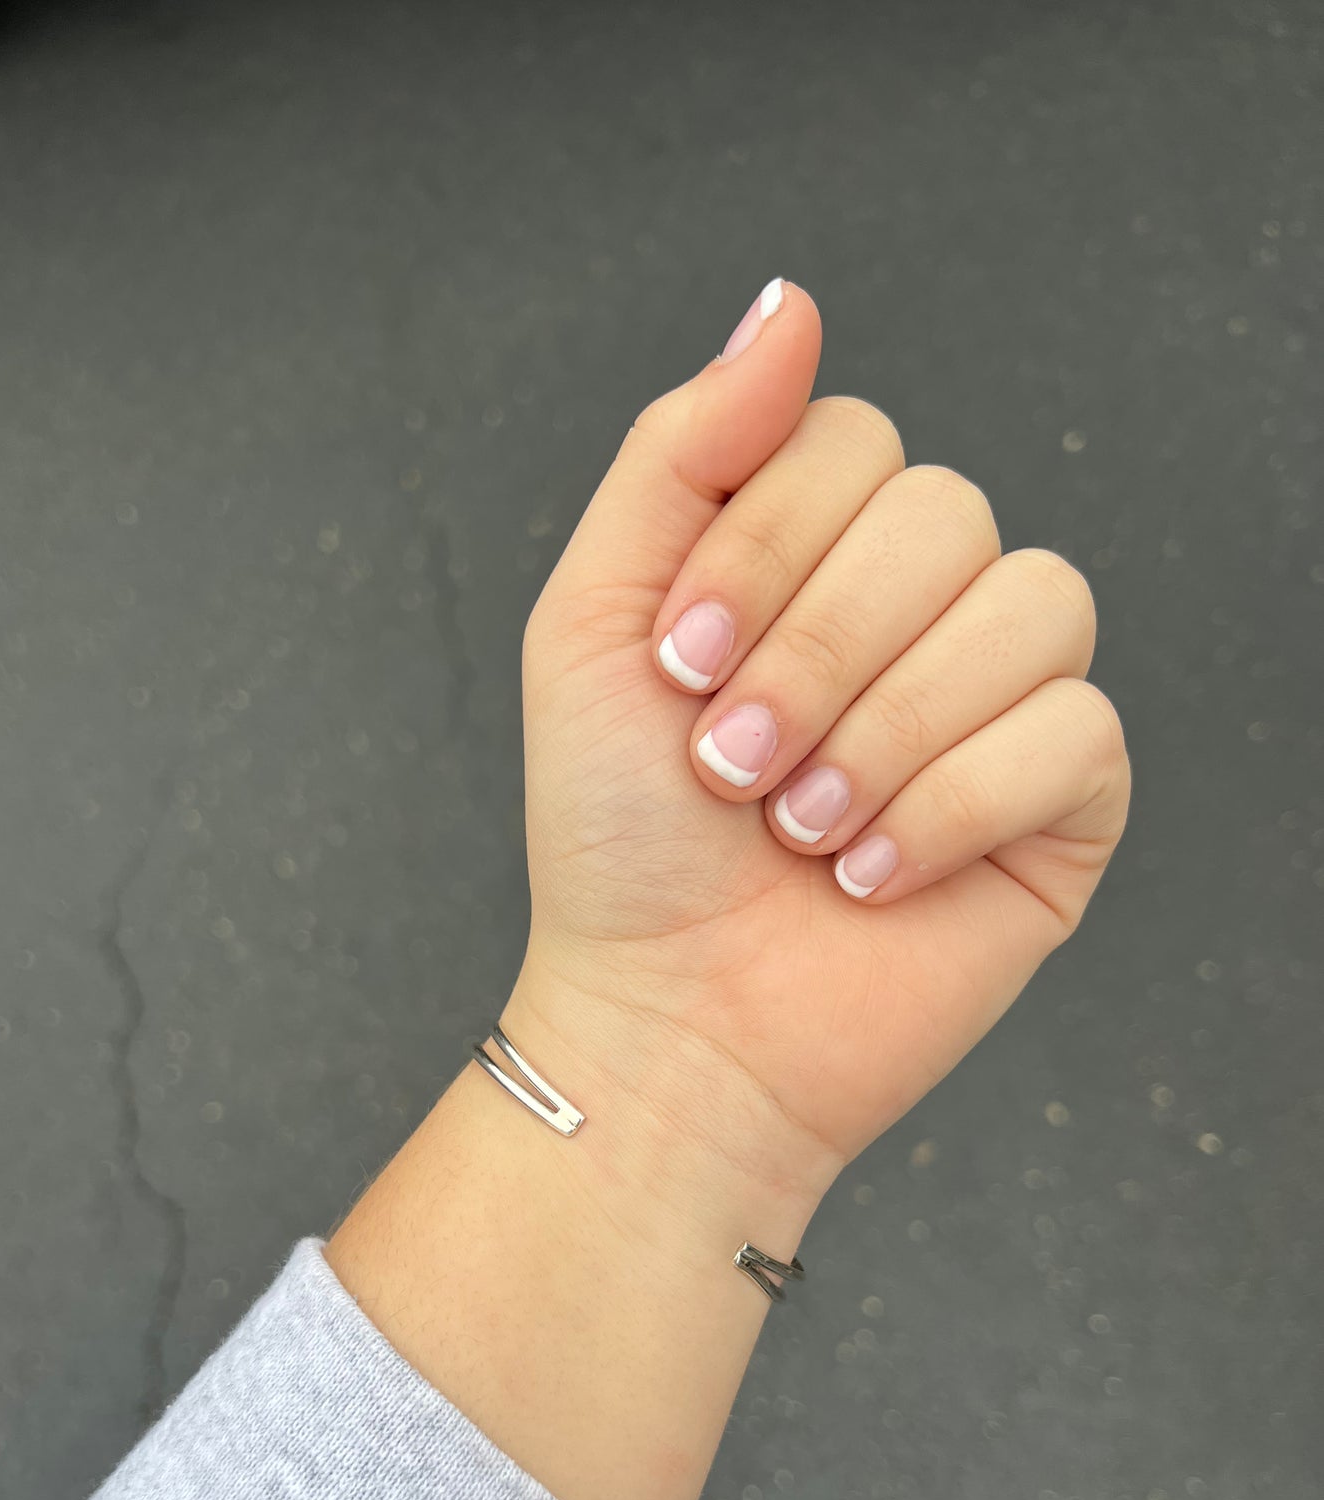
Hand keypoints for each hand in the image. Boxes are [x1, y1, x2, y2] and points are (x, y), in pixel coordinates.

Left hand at [512, 280, 1128, 1212]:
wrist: (669, 1023)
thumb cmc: (620, 839)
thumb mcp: (596, 622)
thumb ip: (685, 453)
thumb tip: (790, 304)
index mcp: (817, 551)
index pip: (854, 440)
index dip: (766, 548)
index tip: (677, 672)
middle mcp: (921, 607)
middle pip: (947, 513)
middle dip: (814, 653)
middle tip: (731, 771)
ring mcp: (1003, 700)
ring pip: (1033, 606)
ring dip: (884, 732)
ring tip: (802, 830)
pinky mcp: (1067, 802)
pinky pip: (1076, 732)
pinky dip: (953, 808)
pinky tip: (873, 877)